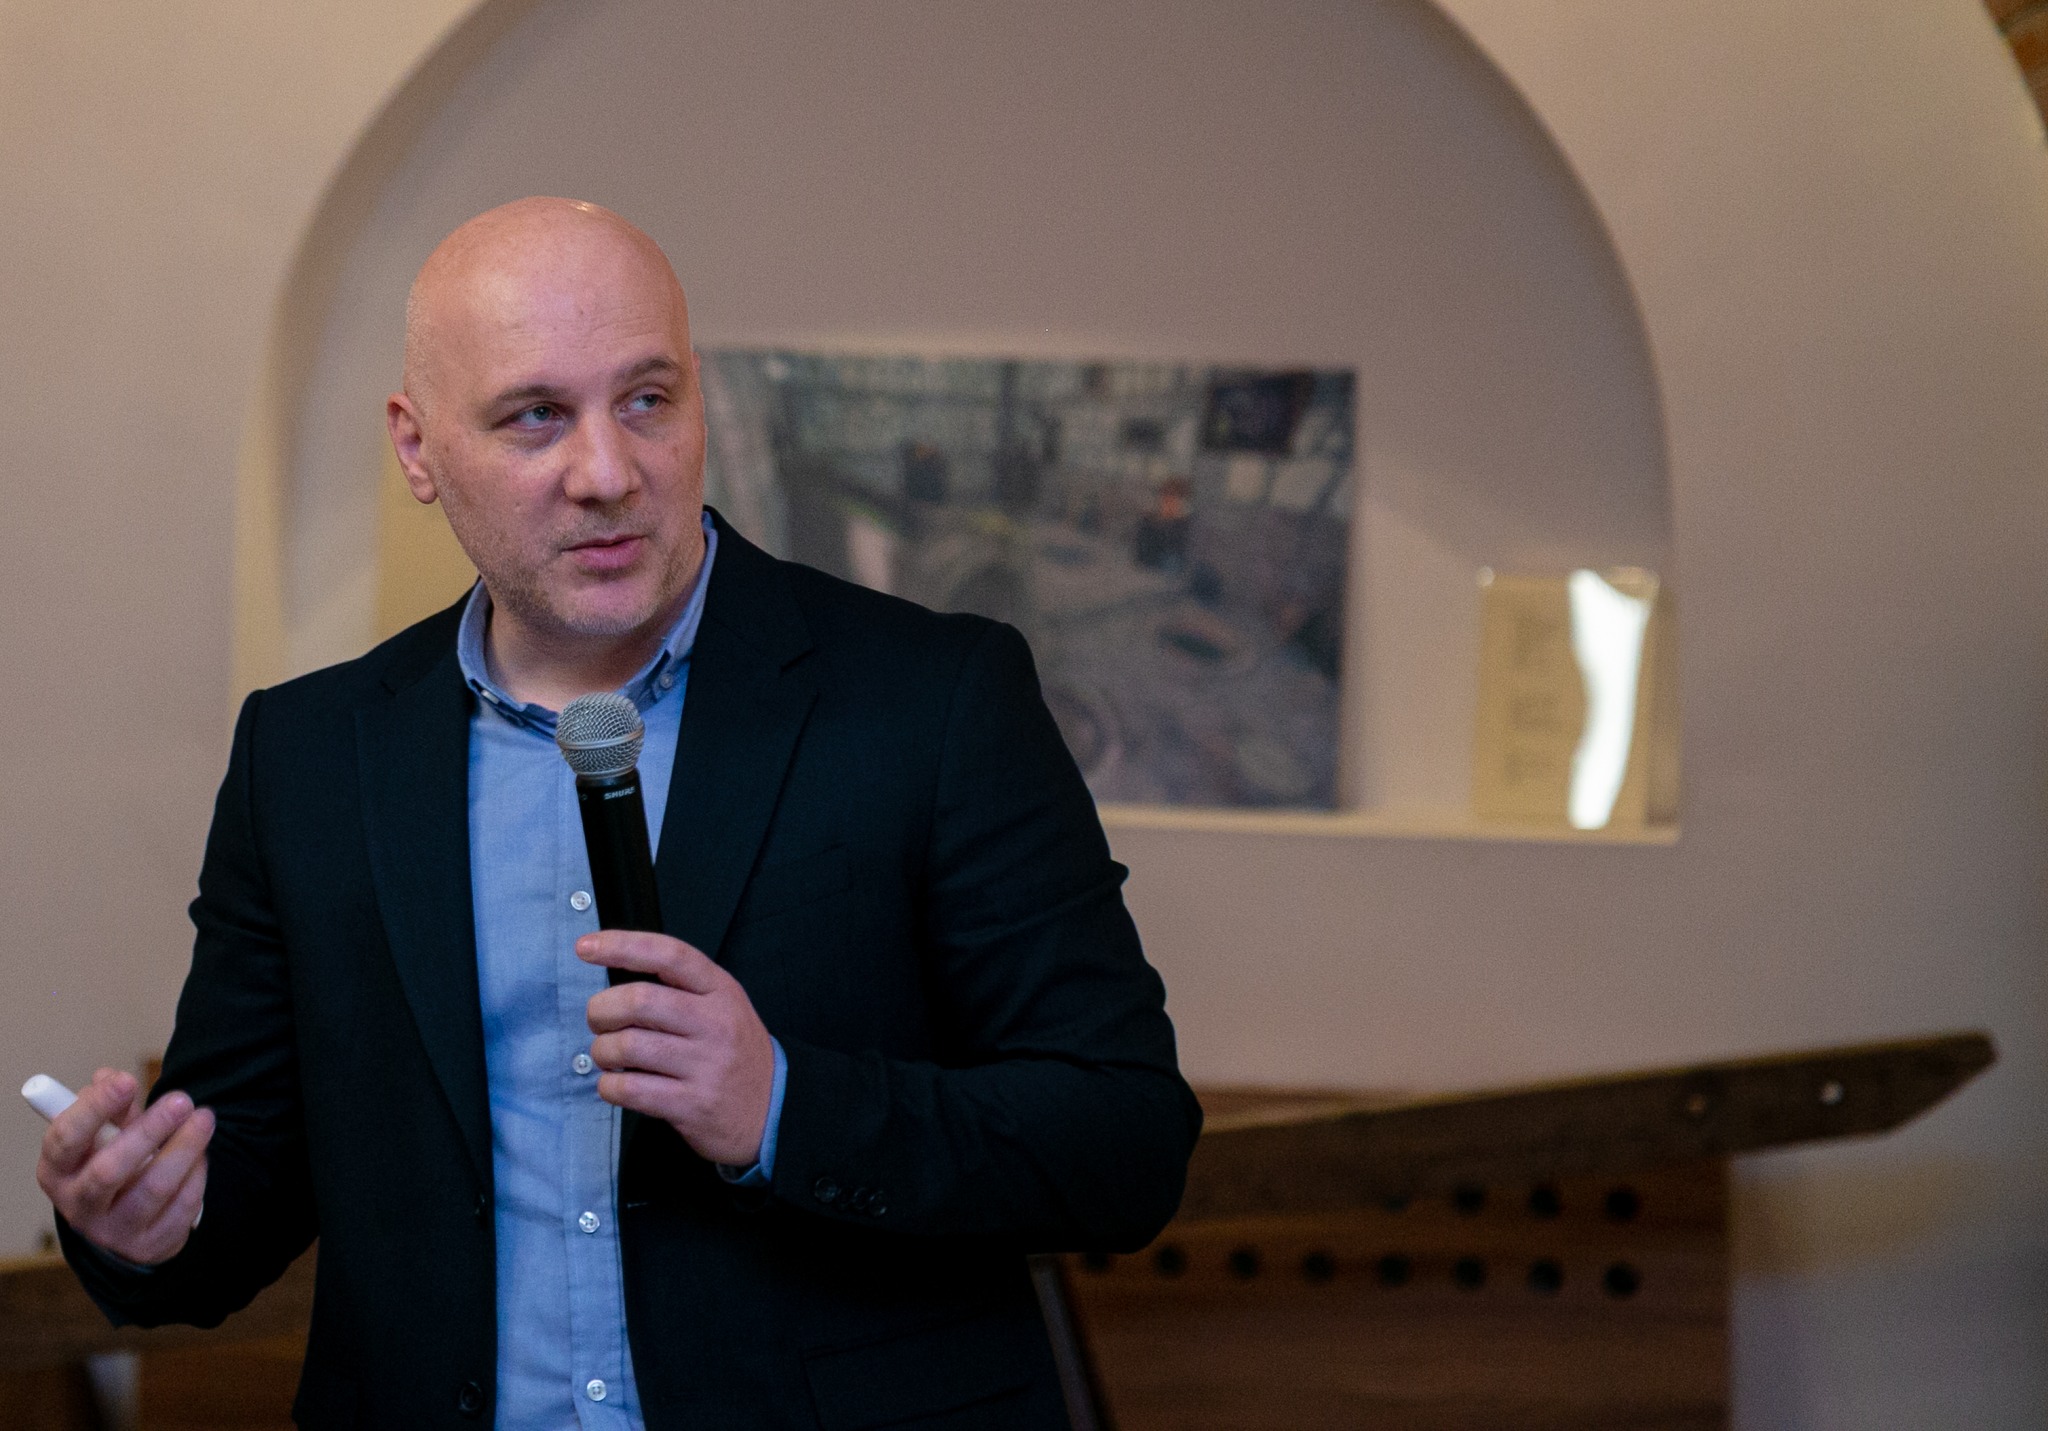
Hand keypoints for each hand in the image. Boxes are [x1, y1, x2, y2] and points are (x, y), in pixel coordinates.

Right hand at [36, 1068, 212, 1265]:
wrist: (127, 1225)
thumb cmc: (113, 1164)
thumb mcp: (103, 1137)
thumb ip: (112, 1108)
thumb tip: (109, 1077)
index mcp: (57, 1172)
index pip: (64, 1141)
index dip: (93, 1109)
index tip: (126, 1080)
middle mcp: (79, 1206)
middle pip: (108, 1171)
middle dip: (148, 1131)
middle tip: (181, 1100)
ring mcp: (114, 1230)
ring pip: (153, 1189)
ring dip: (184, 1148)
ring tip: (205, 1117)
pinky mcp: (150, 1244)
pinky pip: (181, 1206)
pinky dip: (196, 1174)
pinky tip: (202, 1153)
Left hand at [579, 931, 775, 1166]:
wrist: (775, 1108)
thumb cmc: (736, 1053)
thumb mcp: (724, 1007)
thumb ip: (679, 990)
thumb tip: (614, 981)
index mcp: (721, 991)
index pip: (668, 955)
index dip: (622, 946)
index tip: (586, 947)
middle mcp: (715, 1024)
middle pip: (639, 1001)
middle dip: (601, 1010)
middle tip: (598, 1021)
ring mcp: (705, 1066)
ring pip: (627, 1047)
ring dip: (601, 1051)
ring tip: (607, 1056)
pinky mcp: (691, 1104)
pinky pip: (629, 1089)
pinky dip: (609, 1086)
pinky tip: (617, 1084)